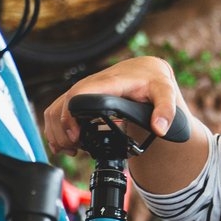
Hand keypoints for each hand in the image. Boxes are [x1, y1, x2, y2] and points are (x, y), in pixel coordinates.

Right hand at [40, 56, 188, 156]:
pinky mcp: (80, 97)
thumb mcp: (165, 92)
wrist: (146, 71)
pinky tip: (67, 143)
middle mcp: (91, 85)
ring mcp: (83, 91)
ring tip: (69, 149)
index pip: (78, 94)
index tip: (76, 136)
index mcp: (109, 83)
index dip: (70, 115)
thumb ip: (166, 110)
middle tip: (73, 149)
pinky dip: (55, 128)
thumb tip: (159, 129)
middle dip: (61, 131)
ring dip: (55, 131)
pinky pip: (57, 110)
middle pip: (62, 105)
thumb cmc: (152, 81)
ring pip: (55, 108)